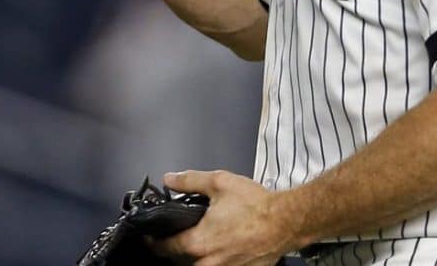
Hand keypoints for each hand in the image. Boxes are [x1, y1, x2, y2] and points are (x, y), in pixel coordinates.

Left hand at [149, 170, 301, 265]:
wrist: (286, 222)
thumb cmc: (255, 204)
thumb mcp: (218, 183)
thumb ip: (189, 181)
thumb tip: (169, 179)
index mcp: (199, 243)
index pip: (166, 248)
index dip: (154, 242)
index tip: (150, 236)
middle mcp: (209, 263)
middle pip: (180, 262)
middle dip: (174, 251)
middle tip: (172, 237)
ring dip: (193, 258)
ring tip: (194, 243)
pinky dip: (213, 261)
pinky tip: (218, 248)